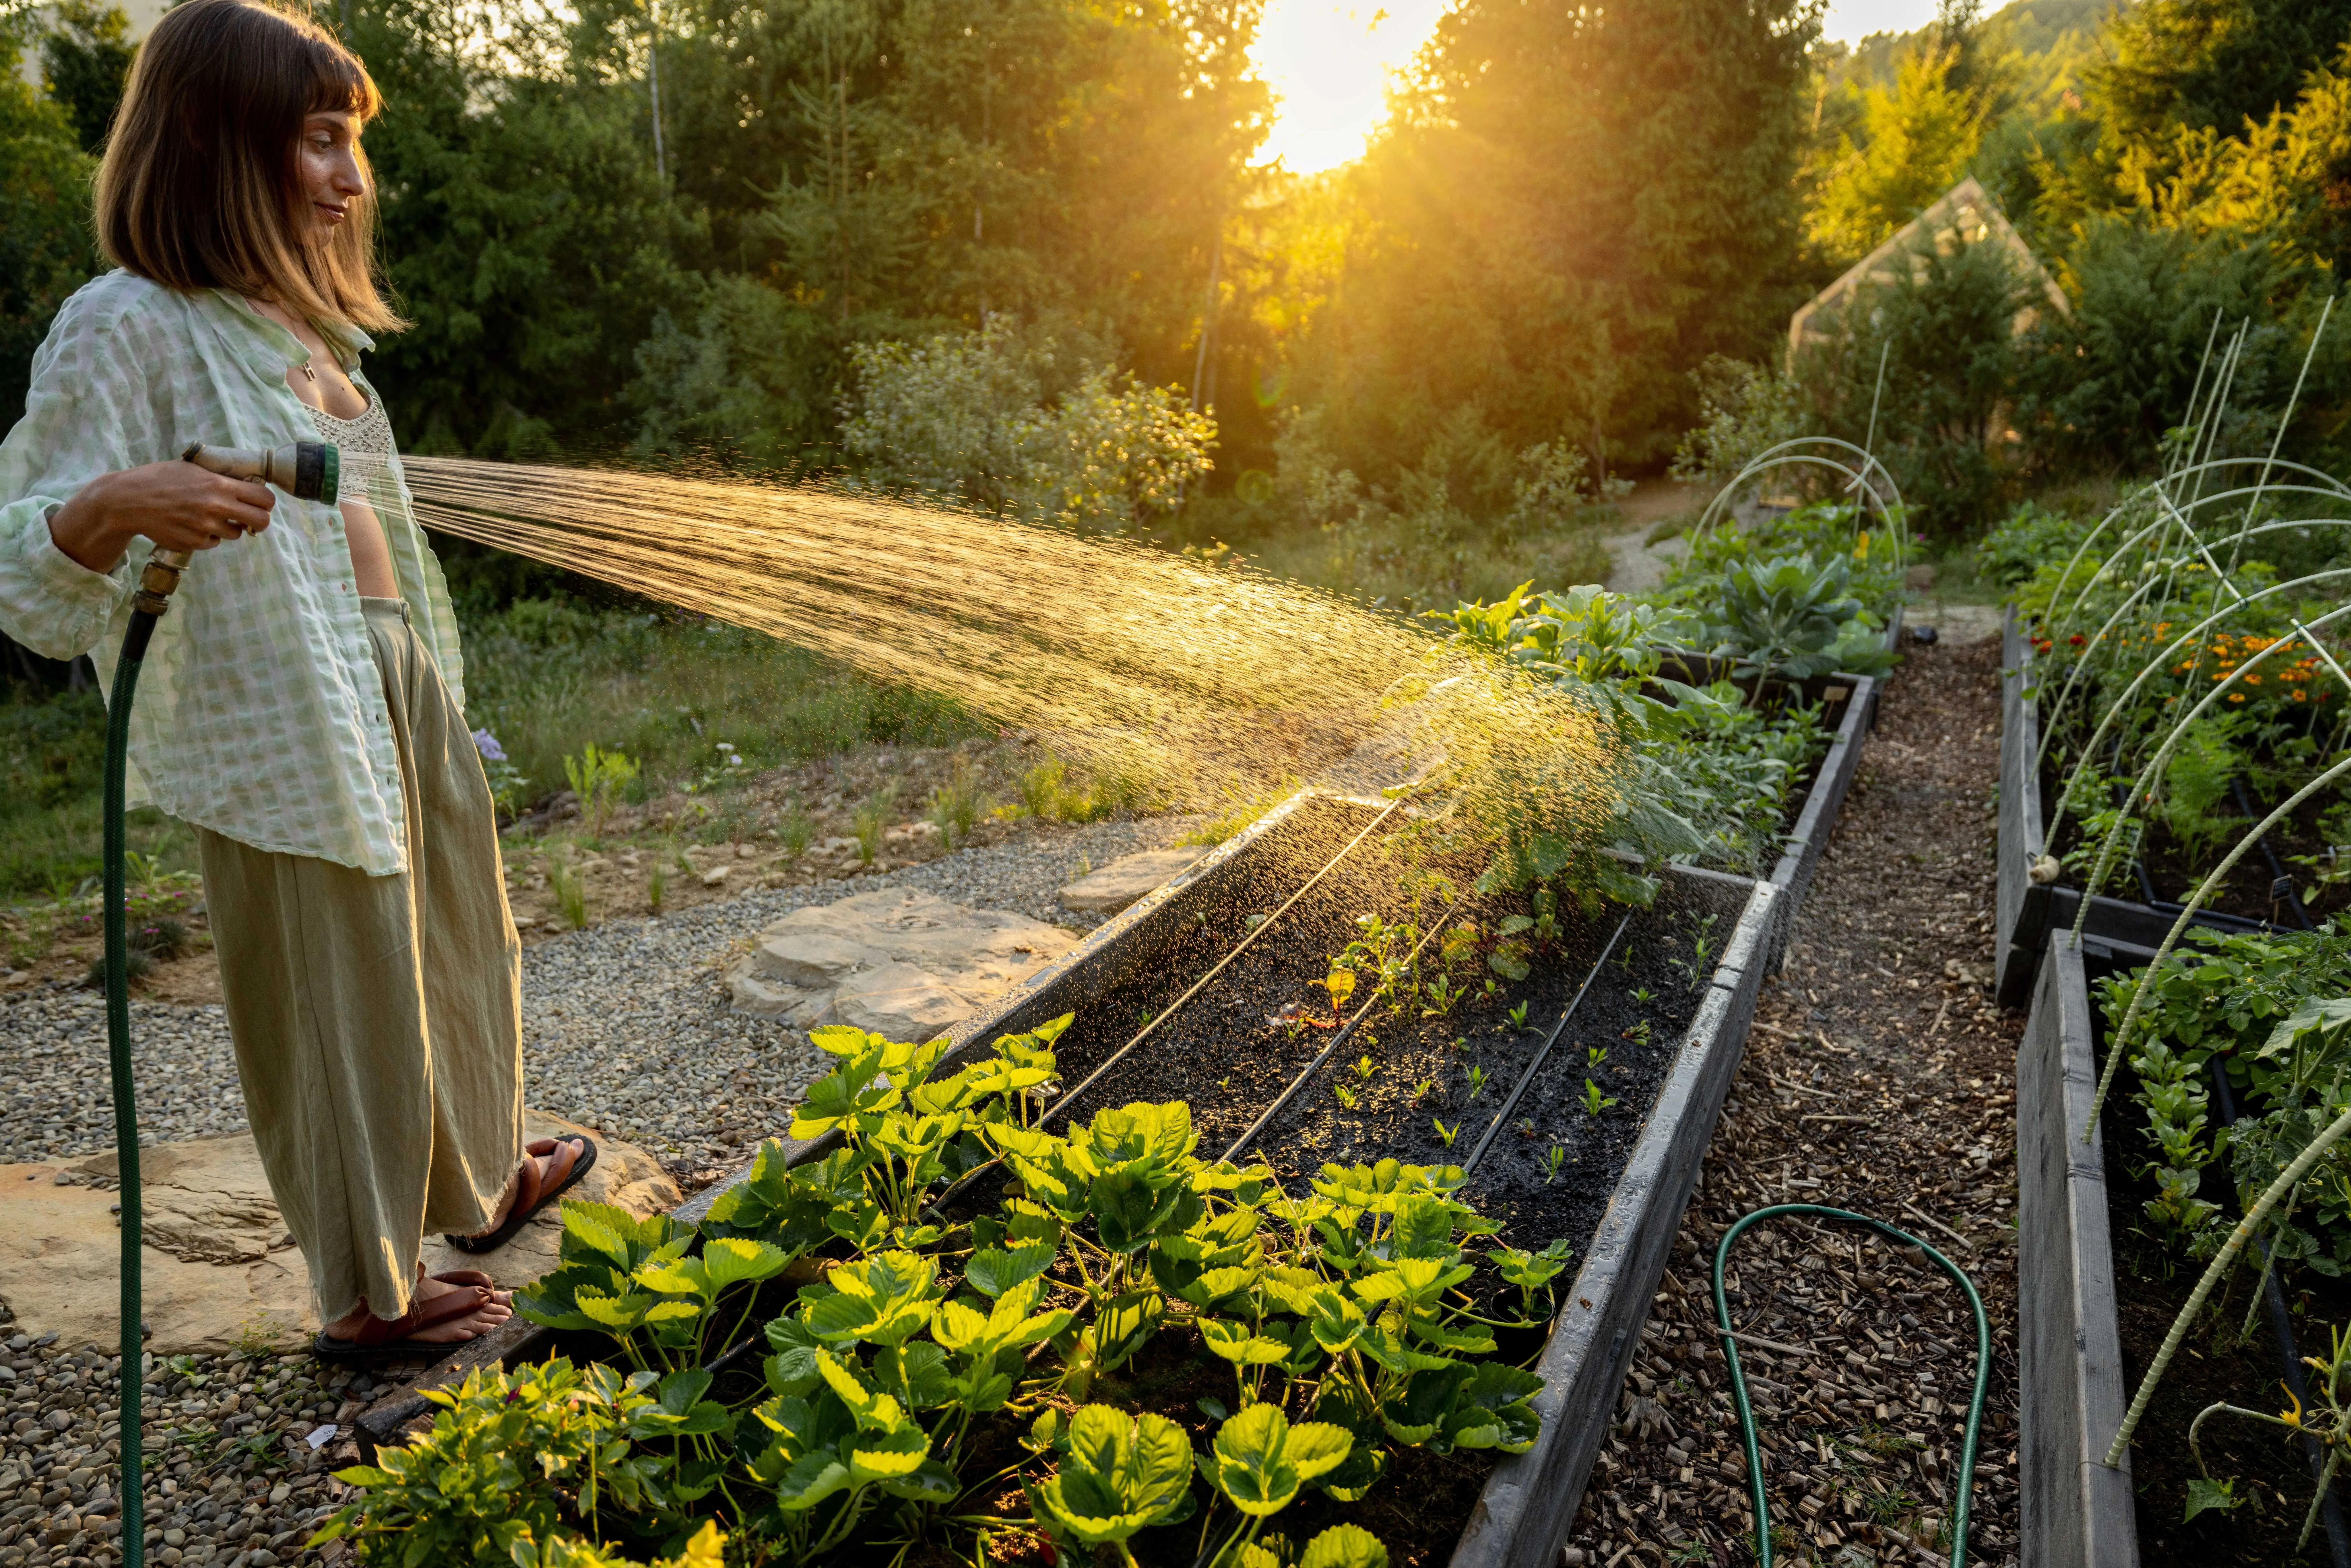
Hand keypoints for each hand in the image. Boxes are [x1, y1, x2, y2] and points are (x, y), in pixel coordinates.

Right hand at [46, 461, 275, 573]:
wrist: (127, 501)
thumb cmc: (159, 479)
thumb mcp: (191, 468)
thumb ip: (219, 477)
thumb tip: (246, 482)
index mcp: (218, 485)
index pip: (264, 498)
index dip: (266, 502)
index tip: (260, 502)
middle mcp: (216, 507)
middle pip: (261, 521)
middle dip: (258, 520)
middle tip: (248, 517)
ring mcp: (205, 528)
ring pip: (236, 533)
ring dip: (229, 527)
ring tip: (209, 516)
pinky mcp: (194, 543)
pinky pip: (214, 542)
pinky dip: (208, 536)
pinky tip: (192, 525)